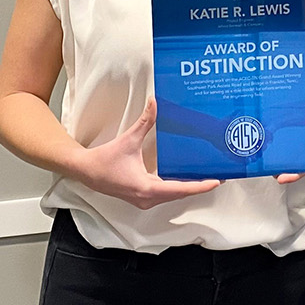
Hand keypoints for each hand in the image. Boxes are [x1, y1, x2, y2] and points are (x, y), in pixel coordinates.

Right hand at [67, 99, 220, 209]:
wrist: (86, 172)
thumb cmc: (104, 160)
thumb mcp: (128, 140)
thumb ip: (145, 122)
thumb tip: (154, 103)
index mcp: (147, 189)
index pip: (180, 189)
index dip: (200, 186)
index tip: (216, 181)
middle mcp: (148, 199)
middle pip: (180, 194)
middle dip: (199, 185)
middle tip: (219, 176)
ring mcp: (145, 200)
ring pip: (173, 196)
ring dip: (189, 187)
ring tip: (207, 177)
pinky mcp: (142, 197)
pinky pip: (166, 194)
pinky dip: (178, 187)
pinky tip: (186, 179)